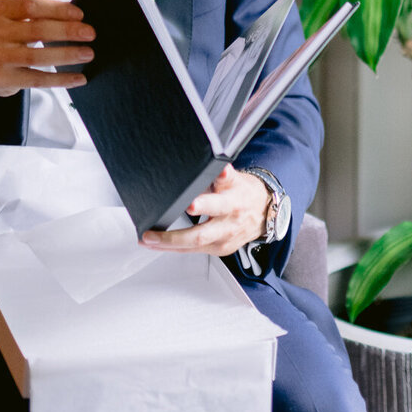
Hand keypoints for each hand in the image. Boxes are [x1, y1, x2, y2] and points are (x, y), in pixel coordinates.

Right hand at [0, 0, 94, 116]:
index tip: (80, 14)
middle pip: (38, 30)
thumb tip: (76, 18)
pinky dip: (61, 79)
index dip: (58, 9)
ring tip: (88, 53)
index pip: (32, 6)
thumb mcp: (9, 19)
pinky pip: (37, 79)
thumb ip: (35, 15)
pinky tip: (78, 77)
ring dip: (67, 55)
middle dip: (68, 31)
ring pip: (38, 56)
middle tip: (90, 33)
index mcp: (0, 11)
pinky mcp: (2, 79)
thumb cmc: (1, 38)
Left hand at [140, 164, 269, 258]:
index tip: (190, 204)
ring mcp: (223, 240)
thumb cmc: (244, 193)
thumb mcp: (235, 179)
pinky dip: (174, 247)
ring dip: (167, 244)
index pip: (218, 202)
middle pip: (201, 234)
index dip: (205, 203)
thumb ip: (220, 174)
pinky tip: (158, 245)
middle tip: (152, 234)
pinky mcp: (220, 250)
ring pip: (194, 246)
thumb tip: (211, 160)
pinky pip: (194, 251)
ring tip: (147, 240)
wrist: (264, 213)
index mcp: (233, 201)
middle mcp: (228, 224)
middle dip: (174, 236)